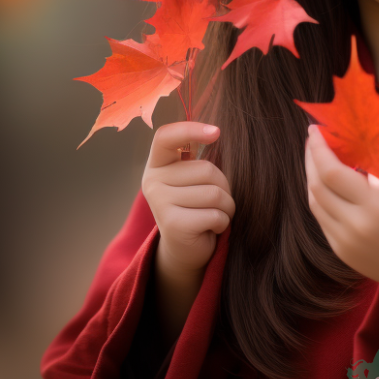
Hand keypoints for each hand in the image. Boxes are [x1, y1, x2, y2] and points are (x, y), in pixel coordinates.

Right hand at [141, 121, 232, 337]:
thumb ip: (199, 158)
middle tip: (214, 202)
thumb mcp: (194, 178)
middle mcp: (152, 181)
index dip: (190, 129)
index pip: (166, 136)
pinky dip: (223, 222)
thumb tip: (217, 131)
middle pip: (207, 169)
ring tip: (214, 215)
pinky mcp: (172, 224)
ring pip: (215, 193)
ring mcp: (159, 203)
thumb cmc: (196, 206)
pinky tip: (211, 228)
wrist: (186, 249)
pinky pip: (215, 214)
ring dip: (226, 206)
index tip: (217, 132)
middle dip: (224, 186)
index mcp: (157, 164)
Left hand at [304, 125, 378, 321]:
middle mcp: (359, 222)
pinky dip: (317, 195)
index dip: (320, 148)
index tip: (315, 129)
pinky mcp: (340, 249)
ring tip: (315, 156)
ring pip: (314, 201)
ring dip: (310, 175)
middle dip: (311, 157)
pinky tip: (322, 180)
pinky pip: (320, 217)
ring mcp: (346, 239)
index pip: (335, 171)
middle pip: (318, 185)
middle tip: (312, 138)